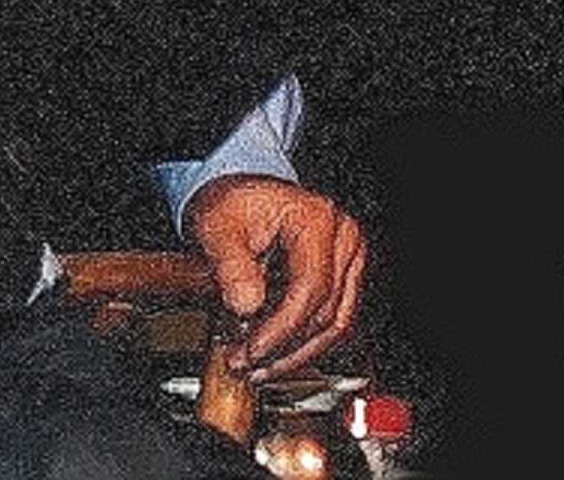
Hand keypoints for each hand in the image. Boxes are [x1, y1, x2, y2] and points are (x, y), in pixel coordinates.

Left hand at [184, 173, 366, 377]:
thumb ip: (230, 265)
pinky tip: (271, 354)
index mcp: (315, 219)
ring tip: (257, 366)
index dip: (280, 328)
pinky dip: (300, 342)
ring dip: (295, 353)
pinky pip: (330, 321)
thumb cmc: (230, 205)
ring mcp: (348, 261)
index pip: (309, 288)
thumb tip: (246, 307)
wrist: (238, 197)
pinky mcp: (343, 280)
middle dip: (283, 347)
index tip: (250, 350)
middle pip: (326, 313)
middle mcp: (343, 240)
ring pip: (335, 325)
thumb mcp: (215, 225)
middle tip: (246, 364)